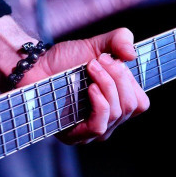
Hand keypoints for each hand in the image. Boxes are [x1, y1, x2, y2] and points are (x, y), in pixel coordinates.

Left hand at [21, 28, 149, 143]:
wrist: (35, 66)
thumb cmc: (64, 60)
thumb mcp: (96, 45)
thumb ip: (119, 40)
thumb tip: (132, 54)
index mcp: (116, 103)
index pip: (140, 103)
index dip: (131, 80)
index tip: (114, 59)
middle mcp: (108, 120)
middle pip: (132, 106)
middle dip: (120, 77)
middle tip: (99, 61)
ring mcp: (92, 130)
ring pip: (118, 113)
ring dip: (108, 84)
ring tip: (90, 68)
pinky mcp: (75, 136)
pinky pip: (100, 125)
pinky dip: (100, 103)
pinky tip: (91, 88)